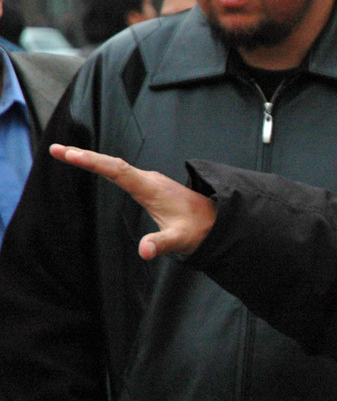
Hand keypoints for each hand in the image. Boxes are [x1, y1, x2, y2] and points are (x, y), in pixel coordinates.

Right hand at [49, 144, 216, 260]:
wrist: (216, 220)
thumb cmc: (198, 229)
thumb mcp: (179, 239)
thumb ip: (161, 244)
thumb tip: (144, 251)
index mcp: (151, 187)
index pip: (117, 170)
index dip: (93, 162)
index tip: (71, 154)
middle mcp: (149, 179)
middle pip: (112, 163)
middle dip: (84, 156)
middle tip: (56, 149)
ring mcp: (149, 180)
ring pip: (116, 165)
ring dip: (92, 159)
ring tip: (65, 153)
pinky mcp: (150, 184)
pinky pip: (122, 171)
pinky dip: (103, 166)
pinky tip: (93, 164)